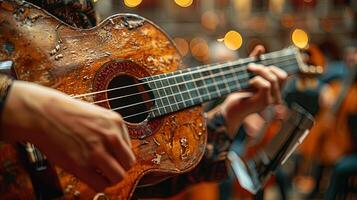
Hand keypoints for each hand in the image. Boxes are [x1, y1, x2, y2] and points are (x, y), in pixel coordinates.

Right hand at [1, 81, 135, 190]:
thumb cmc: (68, 114)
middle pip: (128, 164)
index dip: (120, 156)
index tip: (111, 158)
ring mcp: (96, 151)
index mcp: (116, 122)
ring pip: (118, 176)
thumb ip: (111, 131)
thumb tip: (120, 153)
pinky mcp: (81, 164)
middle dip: (119, 168)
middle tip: (108, 168)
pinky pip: (100, 184)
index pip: (129, 149)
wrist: (42, 113)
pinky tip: (91, 177)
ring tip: (100, 174)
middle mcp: (110, 136)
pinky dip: (98, 184)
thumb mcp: (98, 115)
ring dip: (110, 178)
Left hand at [219, 45, 287, 135]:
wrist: (230, 109)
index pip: (284, 75)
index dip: (273, 66)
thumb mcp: (248, 75)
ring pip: (273, 79)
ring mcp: (271, 100)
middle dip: (265, 67)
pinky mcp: (264, 103)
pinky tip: (247, 83)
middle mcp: (276, 96)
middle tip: (250, 67)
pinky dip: (255, 80)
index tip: (256, 65)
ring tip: (248, 71)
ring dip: (259, 71)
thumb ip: (255, 62)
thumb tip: (261, 48)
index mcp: (275, 91)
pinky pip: (265, 85)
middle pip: (282, 76)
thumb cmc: (239, 93)